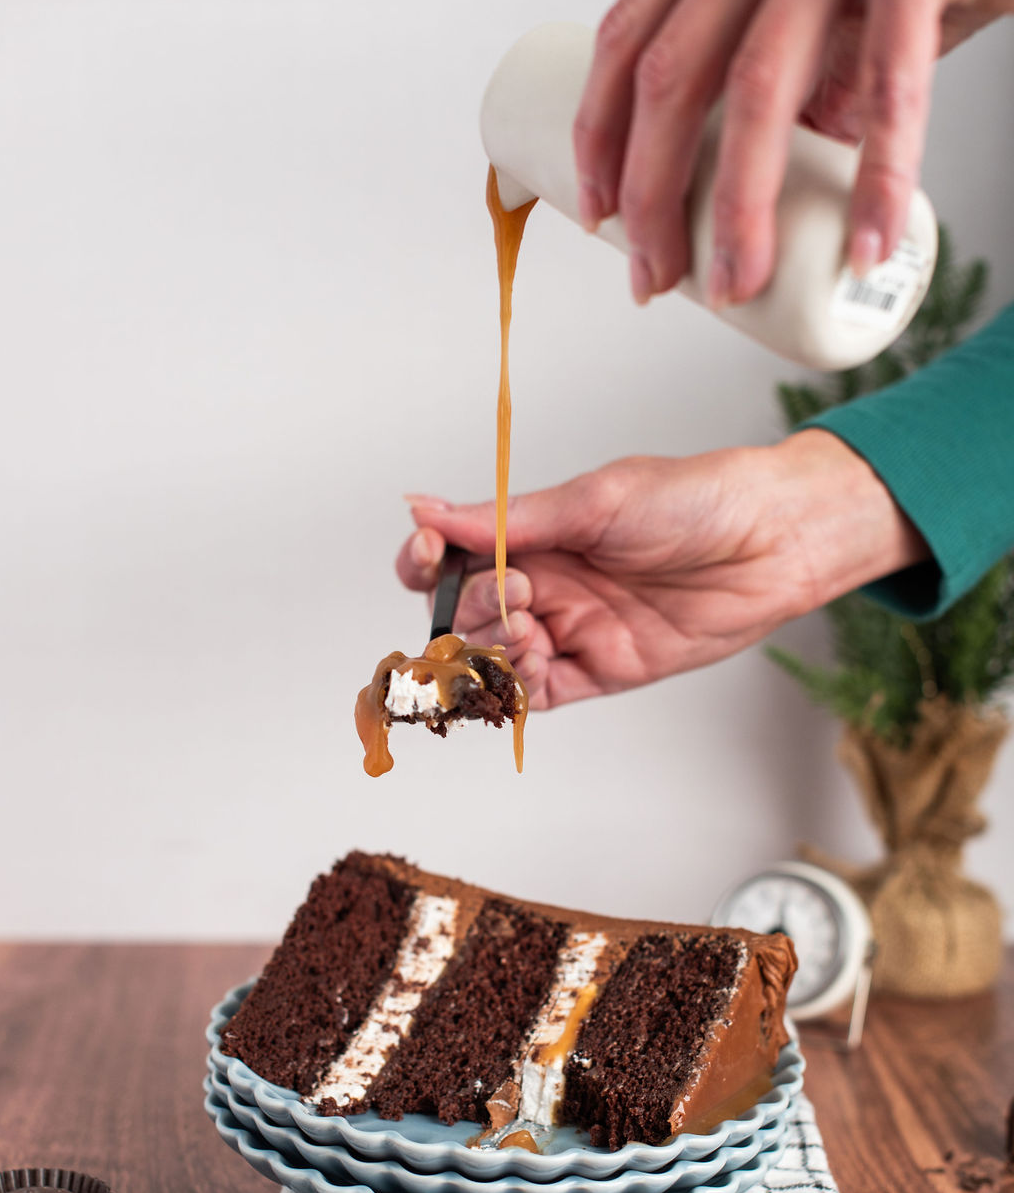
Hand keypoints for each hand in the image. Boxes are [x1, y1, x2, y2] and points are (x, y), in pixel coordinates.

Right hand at [396, 431, 927, 709]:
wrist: (771, 540)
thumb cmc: (694, 500)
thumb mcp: (593, 499)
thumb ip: (506, 518)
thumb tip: (421, 507)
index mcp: (535, 534)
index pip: (452, 559)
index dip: (425, 563)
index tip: (425, 553)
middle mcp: (545, 584)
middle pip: (466, 614)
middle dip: (472, 607)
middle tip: (519, 589)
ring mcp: (571, 629)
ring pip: (495, 657)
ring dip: (492, 647)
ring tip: (530, 624)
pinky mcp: (602, 671)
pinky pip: (538, 693)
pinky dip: (518, 687)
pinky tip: (530, 661)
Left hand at [573, 0, 1013, 305]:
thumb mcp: (806, 26)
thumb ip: (772, 100)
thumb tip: (737, 208)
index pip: (626, 44)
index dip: (601, 136)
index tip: (597, 216)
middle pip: (671, 80)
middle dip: (651, 197)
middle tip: (655, 280)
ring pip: (754, 90)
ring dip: (736, 208)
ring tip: (736, 285)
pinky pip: (889, 88)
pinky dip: (879, 179)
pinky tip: (867, 245)